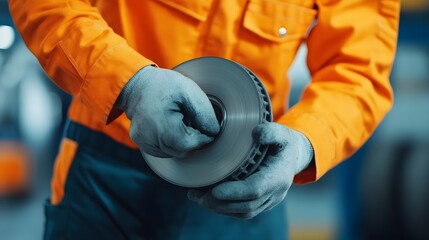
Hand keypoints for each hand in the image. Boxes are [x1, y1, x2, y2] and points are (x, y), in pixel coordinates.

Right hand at [117, 66, 219, 157]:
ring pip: (175, 152)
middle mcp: (150, 139)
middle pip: (183, 150)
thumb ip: (204, 113)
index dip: (201, 135)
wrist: (138, 84)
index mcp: (162, 126)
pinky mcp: (142, 144)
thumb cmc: (164, 85)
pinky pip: (165, 150)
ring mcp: (144, 143)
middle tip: (189, 118)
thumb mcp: (189, 91)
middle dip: (191, 137)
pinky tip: (170, 126)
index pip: (190, 143)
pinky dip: (172, 141)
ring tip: (178, 120)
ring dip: (182, 140)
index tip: (202, 122)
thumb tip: (213, 133)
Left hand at [187, 122, 313, 218]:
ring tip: (197, 197)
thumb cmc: (284, 143)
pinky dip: (223, 208)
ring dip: (218, 208)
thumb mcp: (281, 132)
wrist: (293, 157)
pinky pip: (242, 211)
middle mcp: (275, 193)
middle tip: (197, 195)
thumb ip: (270, 131)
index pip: (256, 189)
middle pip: (246, 205)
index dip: (234, 192)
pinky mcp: (261, 204)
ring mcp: (268, 201)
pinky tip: (206, 199)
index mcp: (279, 176)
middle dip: (220, 203)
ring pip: (243, 211)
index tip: (214, 191)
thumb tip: (255, 132)